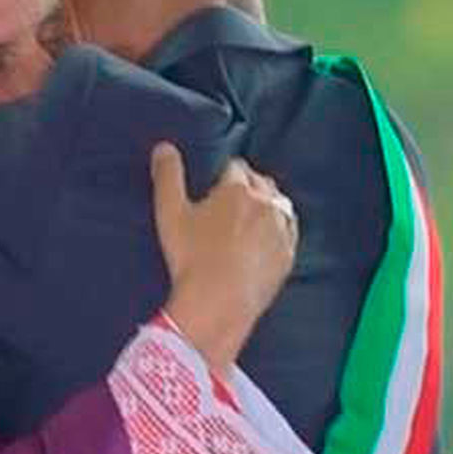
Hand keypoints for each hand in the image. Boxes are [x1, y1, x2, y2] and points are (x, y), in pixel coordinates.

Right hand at [151, 143, 297, 373]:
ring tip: (249, 215)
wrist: (218, 306)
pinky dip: (278, 228)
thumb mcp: (170, 213)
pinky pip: (288, 231)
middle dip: (247, 184)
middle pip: (260, 182)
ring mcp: (281, 230)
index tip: (214, 184)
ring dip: (266, 203)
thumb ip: (167, 176)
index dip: (222, 173)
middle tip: (229, 200)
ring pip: (278, 204)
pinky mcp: (287, 255)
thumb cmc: (191, 259)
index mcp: (238, 189)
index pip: (235, 166)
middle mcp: (266, 204)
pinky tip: (265, 236)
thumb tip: (164, 147)